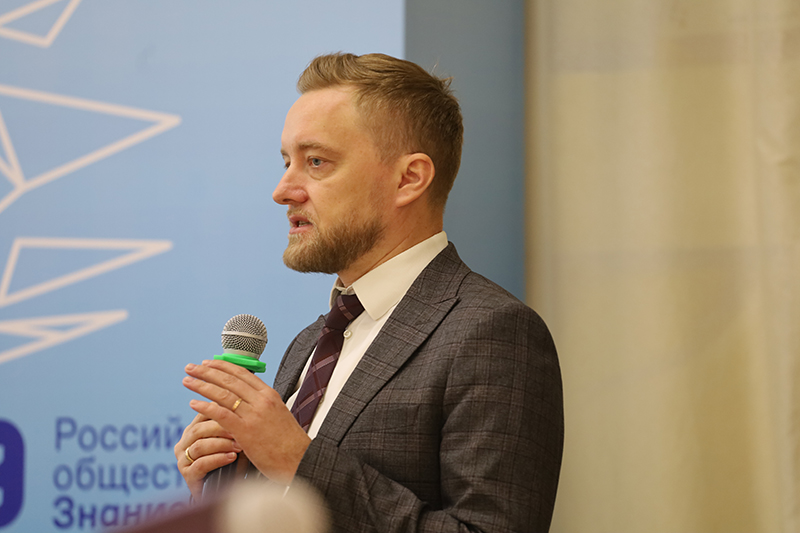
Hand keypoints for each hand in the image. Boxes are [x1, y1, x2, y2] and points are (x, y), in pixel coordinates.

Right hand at [173, 412, 240, 499]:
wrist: (224, 489)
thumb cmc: (231, 460)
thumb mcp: (231, 439)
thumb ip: (231, 423)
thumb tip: (243, 402)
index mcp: (193, 429)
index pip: (202, 415)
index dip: (219, 412)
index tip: (238, 411)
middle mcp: (184, 443)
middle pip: (199, 429)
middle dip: (221, 429)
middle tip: (241, 430)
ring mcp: (183, 459)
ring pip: (199, 446)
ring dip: (222, 444)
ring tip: (239, 446)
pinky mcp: (187, 475)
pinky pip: (200, 464)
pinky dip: (218, 459)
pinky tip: (232, 457)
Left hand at [182, 359, 311, 484]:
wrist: (300, 460)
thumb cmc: (289, 443)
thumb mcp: (278, 416)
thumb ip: (262, 407)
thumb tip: (246, 402)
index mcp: (270, 395)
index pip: (242, 374)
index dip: (223, 366)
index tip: (209, 363)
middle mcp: (261, 400)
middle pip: (229, 380)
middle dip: (207, 372)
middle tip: (191, 367)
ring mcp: (254, 415)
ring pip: (223, 394)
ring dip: (202, 385)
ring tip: (187, 380)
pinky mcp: (246, 431)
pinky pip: (221, 414)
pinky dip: (206, 407)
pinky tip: (193, 403)